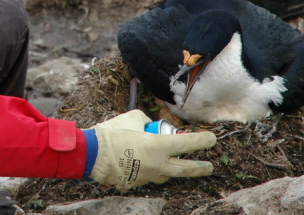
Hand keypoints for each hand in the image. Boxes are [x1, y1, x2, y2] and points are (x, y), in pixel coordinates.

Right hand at [84, 110, 214, 190]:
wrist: (92, 154)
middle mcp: (157, 164)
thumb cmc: (112, 133)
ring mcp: (147, 176)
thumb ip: (145, 120)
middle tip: (209, 166)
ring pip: (165, 175)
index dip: (203, 141)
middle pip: (185, 168)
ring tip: (169, 164)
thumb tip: (148, 122)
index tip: (211, 139)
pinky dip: (146, 170)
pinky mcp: (136, 183)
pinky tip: (140, 164)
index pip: (188, 144)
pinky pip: (147, 177)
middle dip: (200, 167)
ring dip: (170, 169)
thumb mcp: (131, 119)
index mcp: (158, 146)